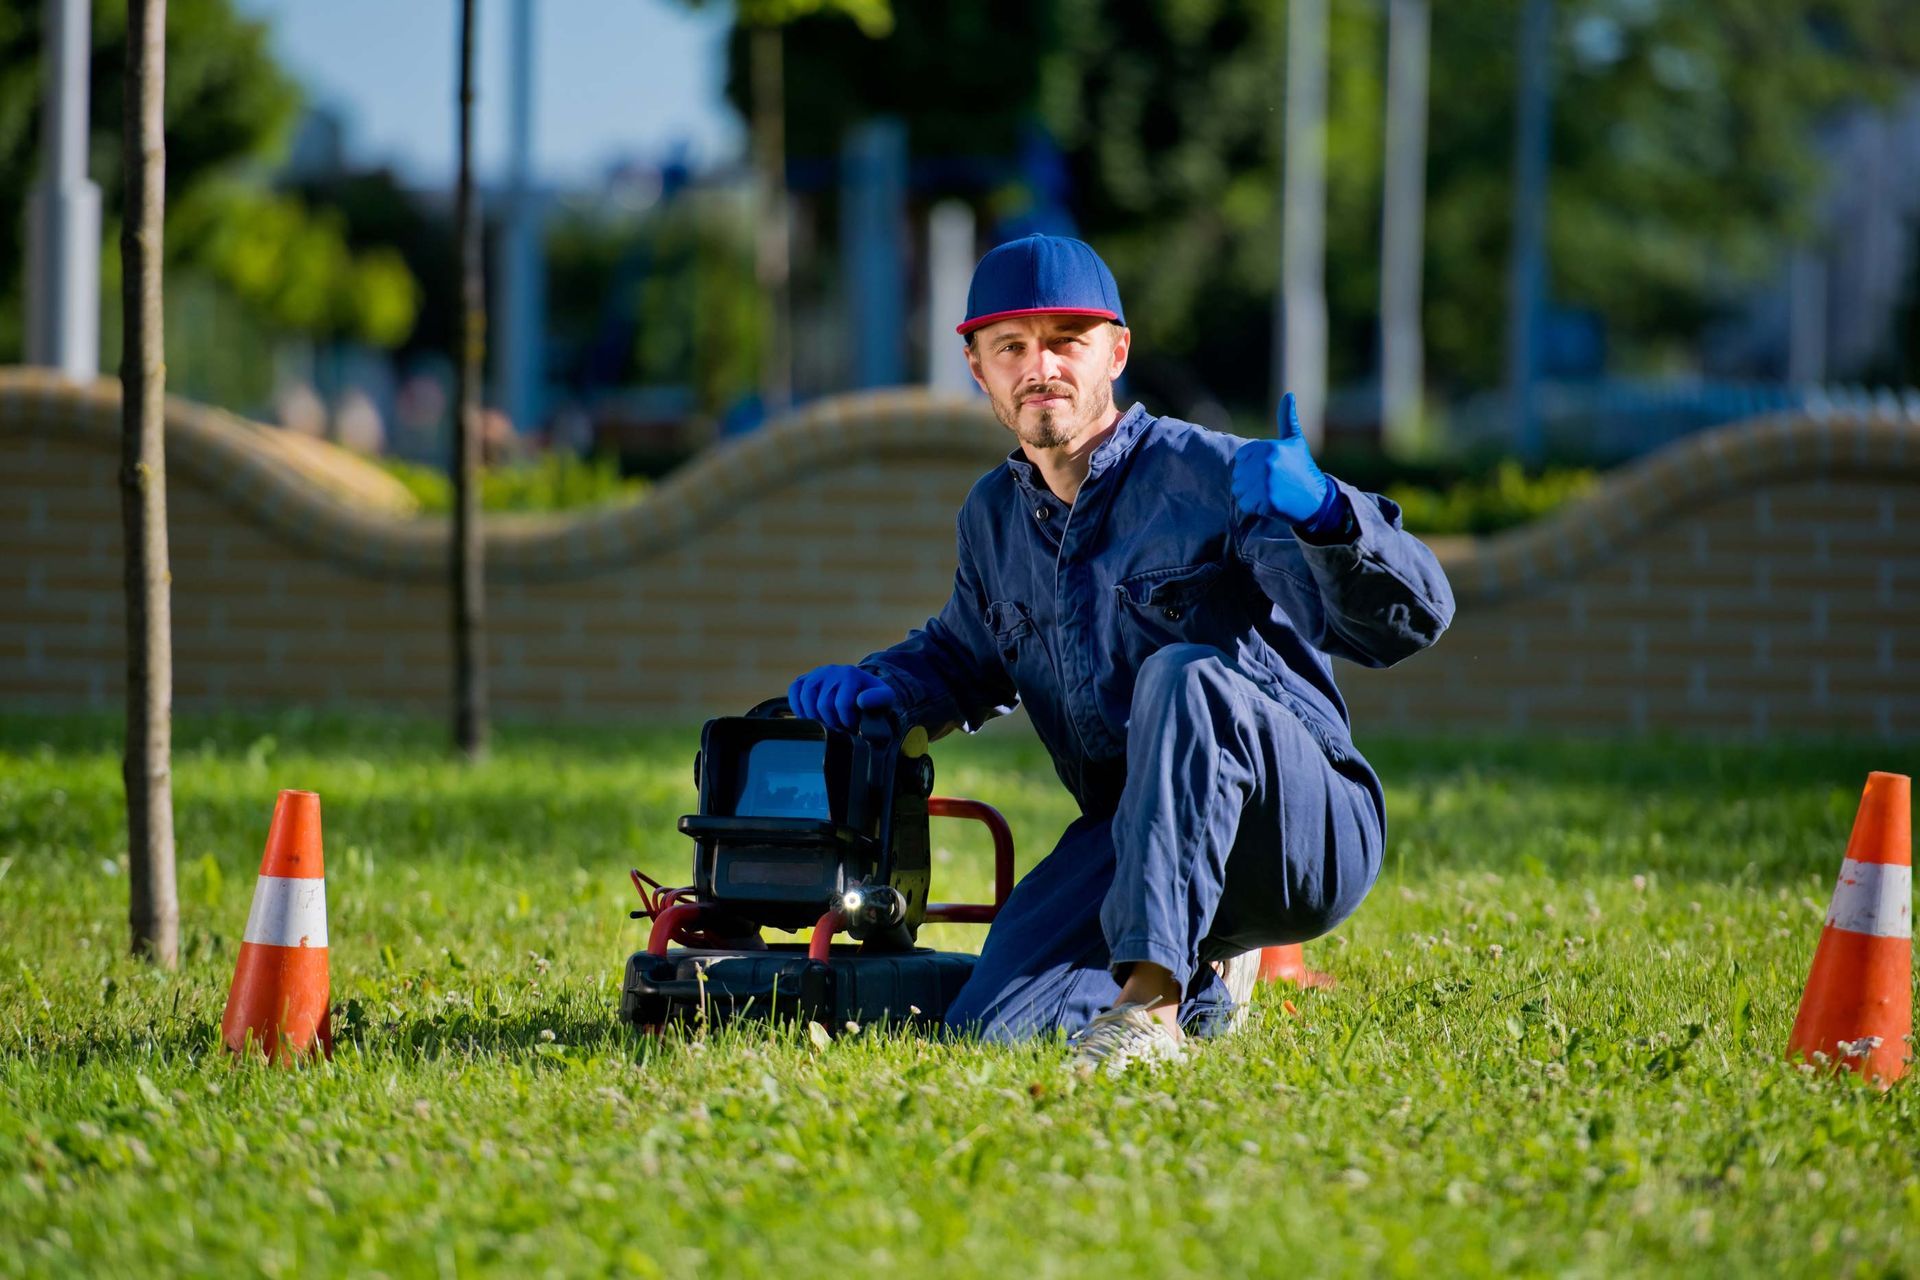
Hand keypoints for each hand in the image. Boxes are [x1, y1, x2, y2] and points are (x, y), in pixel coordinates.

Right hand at [787, 665, 895, 732]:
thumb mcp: (885, 697)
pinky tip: (810, 715)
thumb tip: (861, 701)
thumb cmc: (871, 696)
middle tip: (841, 725)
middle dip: (833, 721)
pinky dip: (798, 706)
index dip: (847, 721)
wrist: (859, 688)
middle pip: (823, 705)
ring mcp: (816, 674)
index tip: (853, 725)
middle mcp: (831, 670)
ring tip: (828, 721)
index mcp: (850, 674)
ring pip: (806, 699)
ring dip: (816, 717)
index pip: (841, 704)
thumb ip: (879, 698)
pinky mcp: (804, 679)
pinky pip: (794, 691)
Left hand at [1230, 392, 1331, 524]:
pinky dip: (1254, 507)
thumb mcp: (1295, 442)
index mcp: (1269, 447)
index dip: (1252, 466)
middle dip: (1250, 481)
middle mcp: (1266, 463)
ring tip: (1270, 494)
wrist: (1317, 499)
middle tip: (1271, 485)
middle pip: (1239, 473)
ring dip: (1250, 495)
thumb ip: (1287, 419)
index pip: (1242, 457)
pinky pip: (1245, 504)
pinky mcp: (1266, 501)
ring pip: (1239, 489)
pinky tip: (1270, 504)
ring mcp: (1265, 482)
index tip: (1270, 471)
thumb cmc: (1303, 469)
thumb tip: (1288, 395)